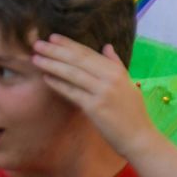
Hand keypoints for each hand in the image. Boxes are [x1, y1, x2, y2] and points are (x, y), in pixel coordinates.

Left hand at [30, 34, 156, 158]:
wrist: (140, 139)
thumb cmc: (133, 113)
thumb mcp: (128, 84)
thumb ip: (116, 64)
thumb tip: (107, 46)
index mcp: (116, 71)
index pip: (88, 53)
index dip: (68, 44)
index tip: (52, 37)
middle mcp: (110, 78)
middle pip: (77, 60)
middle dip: (55, 50)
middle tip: (37, 44)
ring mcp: (102, 93)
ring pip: (72, 74)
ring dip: (52, 64)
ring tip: (36, 58)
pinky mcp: (94, 108)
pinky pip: (71, 92)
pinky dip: (58, 84)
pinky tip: (46, 78)